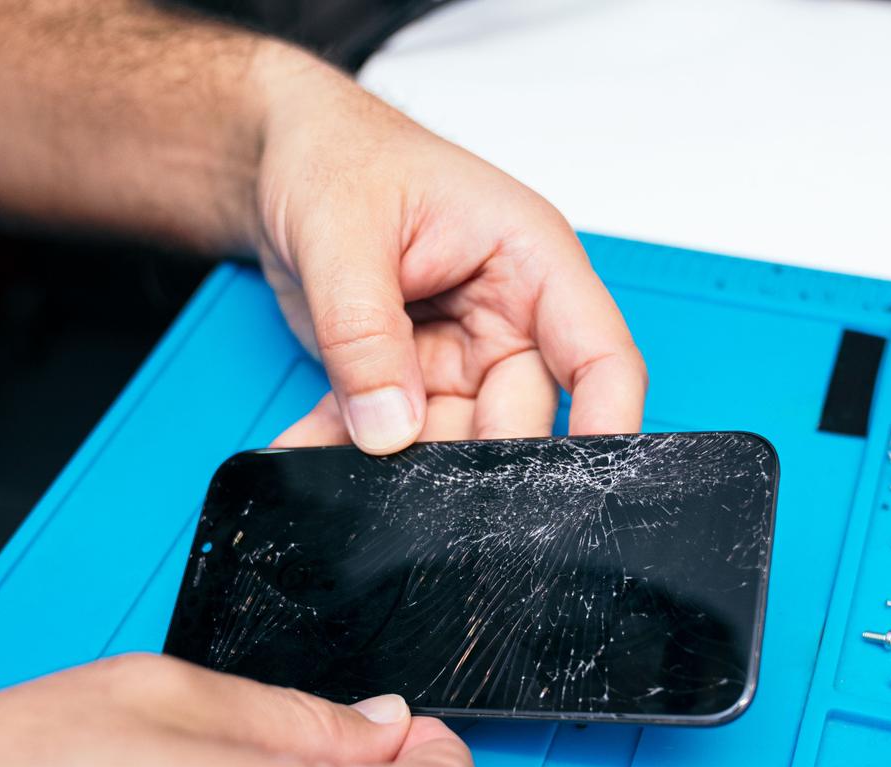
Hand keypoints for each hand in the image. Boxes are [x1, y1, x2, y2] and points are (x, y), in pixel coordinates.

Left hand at [250, 49, 647, 452]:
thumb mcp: (343, 234)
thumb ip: (365, 335)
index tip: (584, 487)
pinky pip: (389, 435)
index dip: (606, 426)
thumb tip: (388, 427)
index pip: (598, 357)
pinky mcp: (412, 380)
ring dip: (388, 461)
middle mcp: (508, 316)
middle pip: (519, 420)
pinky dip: (345, 447)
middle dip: (465, 463)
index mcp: (529, 260)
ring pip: (448, 441)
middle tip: (408, 482)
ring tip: (330, 447)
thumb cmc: (336, 156)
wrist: (285, 159)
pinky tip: (306, 443)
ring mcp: (461, 355)